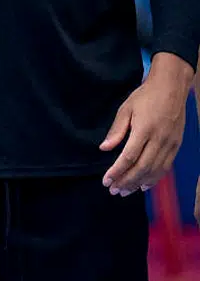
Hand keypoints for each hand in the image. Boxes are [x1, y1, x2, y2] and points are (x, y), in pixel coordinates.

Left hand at [101, 52, 192, 196]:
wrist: (171, 88)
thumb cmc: (145, 96)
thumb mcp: (126, 109)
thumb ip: (116, 130)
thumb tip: (104, 148)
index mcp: (144, 130)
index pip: (129, 157)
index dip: (117, 171)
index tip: (106, 181)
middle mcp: (159, 140)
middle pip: (142, 168)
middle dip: (126, 181)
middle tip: (114, 191)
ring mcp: (170, 144)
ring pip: (155, 170)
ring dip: (139, 183)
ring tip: (125, 191)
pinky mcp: (176, 146)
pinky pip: (165, 167)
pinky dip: (154, 178)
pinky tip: (144, 185)